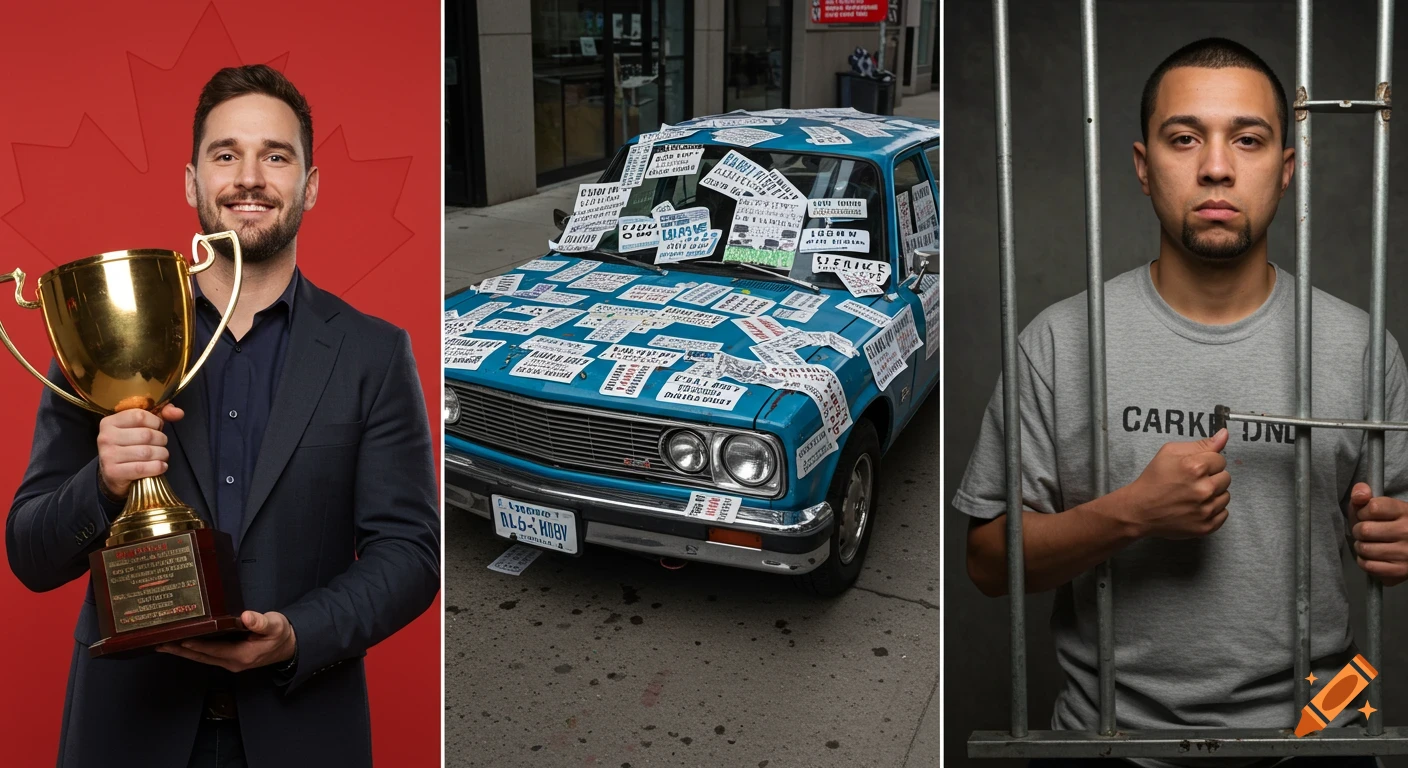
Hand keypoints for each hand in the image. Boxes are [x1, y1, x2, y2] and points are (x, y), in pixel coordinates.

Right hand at [97, 404, 183, 497]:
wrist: (113, 475)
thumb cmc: (129, 447)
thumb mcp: (141, 427)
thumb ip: (161, 415)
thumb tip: (179, 413)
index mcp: (110, 422)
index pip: (140, 416)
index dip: (156, 422)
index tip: (158, 428)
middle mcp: (106, 437)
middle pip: (146, 434)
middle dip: (161, 440)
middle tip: (161, 445)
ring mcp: (108, 455)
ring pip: (147, 452)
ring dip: (161, 454)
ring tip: (161, 456)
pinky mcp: (113, 472)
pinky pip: (143, 468)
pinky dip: (157, 467)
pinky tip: (160, 466)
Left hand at [156, 610, 296, 672]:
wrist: (289, 646)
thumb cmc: (281, 634)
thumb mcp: (275, 625)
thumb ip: (261, 622)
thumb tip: (246, 617)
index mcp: (241, 655)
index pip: (213, 650)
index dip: (197, 645)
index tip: (180, 640)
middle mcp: (231, 662)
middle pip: (201, 657)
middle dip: (180, 651)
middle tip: (159, 644)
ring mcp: (228, 662)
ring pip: (201, 658)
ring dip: (182, 652)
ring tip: (162, 645)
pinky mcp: (228, 658)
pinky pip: (205, 655)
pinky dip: (192, 651)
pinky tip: (182, 644)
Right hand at [1120, 428, 1231, 539]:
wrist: (1140, 510)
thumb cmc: (1154, 479)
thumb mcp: (1170, 453)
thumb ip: (1201, 444)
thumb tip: (1225, 433)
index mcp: (1196, 467)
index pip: (1221, 459)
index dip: (1207, 462)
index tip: (1194, 469)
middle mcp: (1204, 489)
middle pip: (1226, 477)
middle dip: (1212, 477)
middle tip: (1193, 482)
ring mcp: (1206, 510)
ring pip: (1226, 496)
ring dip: (1213, 494)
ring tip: (1193, 495)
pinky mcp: (1207, 527)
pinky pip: (1223, 514)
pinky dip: (1212, 511)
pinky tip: (1196, 508)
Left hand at [1348, 483, 1407, 586]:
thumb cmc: (1395, 525)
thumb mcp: (1384, 507)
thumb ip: (1365, 496)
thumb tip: (1358, 494)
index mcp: (1405, 511)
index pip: (1372, 507)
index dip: (1362, 512)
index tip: (1366, 515)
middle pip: (1364, 530)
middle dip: (1358, 531)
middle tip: (1365, 533)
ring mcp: (1406, 553)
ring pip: (1364, 549)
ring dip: (1360, 547)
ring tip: (1369, 544)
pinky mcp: (1401, 570)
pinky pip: (1369, 566)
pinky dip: (1364, 562)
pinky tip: (1371, 557)